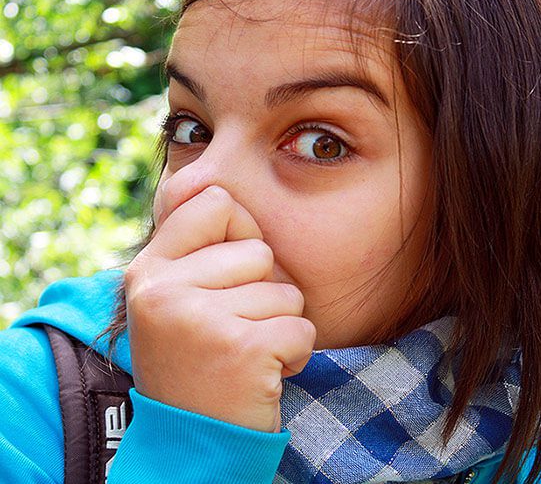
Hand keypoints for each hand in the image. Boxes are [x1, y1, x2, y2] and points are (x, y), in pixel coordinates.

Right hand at [125, 185, 315, 432]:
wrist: (190, 442)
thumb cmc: (194, 360)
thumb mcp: (175, 299)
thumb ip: (194, 249)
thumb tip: (221, 188)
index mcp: (150, 269)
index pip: (216, 201)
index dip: (239, 230)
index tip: (230, 269)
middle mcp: (165, 289)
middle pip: (260, 251)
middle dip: (262, 291)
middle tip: (233, 327)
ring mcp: (200, 320)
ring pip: (286, 292)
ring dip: (278, 325)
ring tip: (244, 351)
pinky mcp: (241, 350)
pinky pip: (301, 328)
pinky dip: (295, 353)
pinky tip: (262, 373)